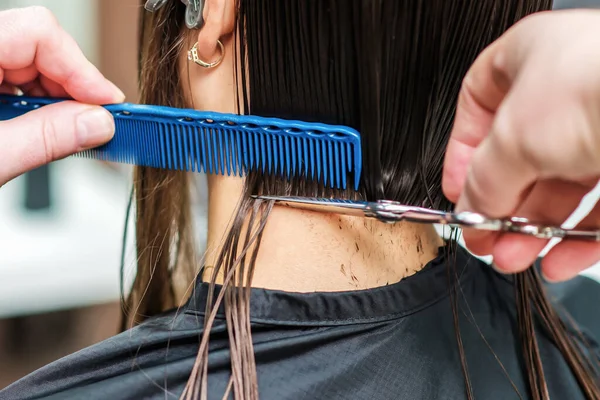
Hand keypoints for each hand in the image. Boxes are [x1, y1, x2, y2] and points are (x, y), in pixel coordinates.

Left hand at [0, 6, 123, 186]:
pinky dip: (35, 104)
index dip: (81, 68)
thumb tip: (97, 123)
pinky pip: (12, 78)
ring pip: (28, 63)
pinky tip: (41, 127)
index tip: (107, 103)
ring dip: (56, 100)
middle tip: (96, 123)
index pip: (39, 32)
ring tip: (67, 131)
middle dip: (73, 88)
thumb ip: (43, 138)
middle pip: (38, 47)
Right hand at [442, 10, 599, 281]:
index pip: (479, 103)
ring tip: (514, 257)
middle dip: (500, 206)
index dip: (462, 150)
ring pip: (559, 186)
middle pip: (518, 156)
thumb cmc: (599, 86)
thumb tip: (472, 208)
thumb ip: (482, 181)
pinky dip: (578, 237)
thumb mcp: (511, 141)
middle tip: (486, 236)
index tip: (457, 188)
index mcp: (531, 58)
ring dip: (533, 230)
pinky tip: (560, 259)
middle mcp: (568, 89)